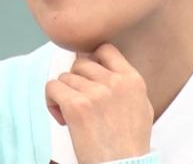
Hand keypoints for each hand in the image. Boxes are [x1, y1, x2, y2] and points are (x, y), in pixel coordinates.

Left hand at [45, 42, 153, 163]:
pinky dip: (52, 101)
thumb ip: (125, 83)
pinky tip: (62, 116)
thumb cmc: (130, 143)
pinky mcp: (76, 105)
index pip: (105, 49)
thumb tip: (104, 67)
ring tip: (72, 114)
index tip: (88, 75)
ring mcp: (95, 92)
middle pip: (81, 63)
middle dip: (76, 80)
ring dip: (64, 94)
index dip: (92, 59)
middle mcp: (114, 81)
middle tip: (80, 101)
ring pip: (65, 77)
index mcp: (132, 79)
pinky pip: (52, 87)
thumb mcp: (141, 105)